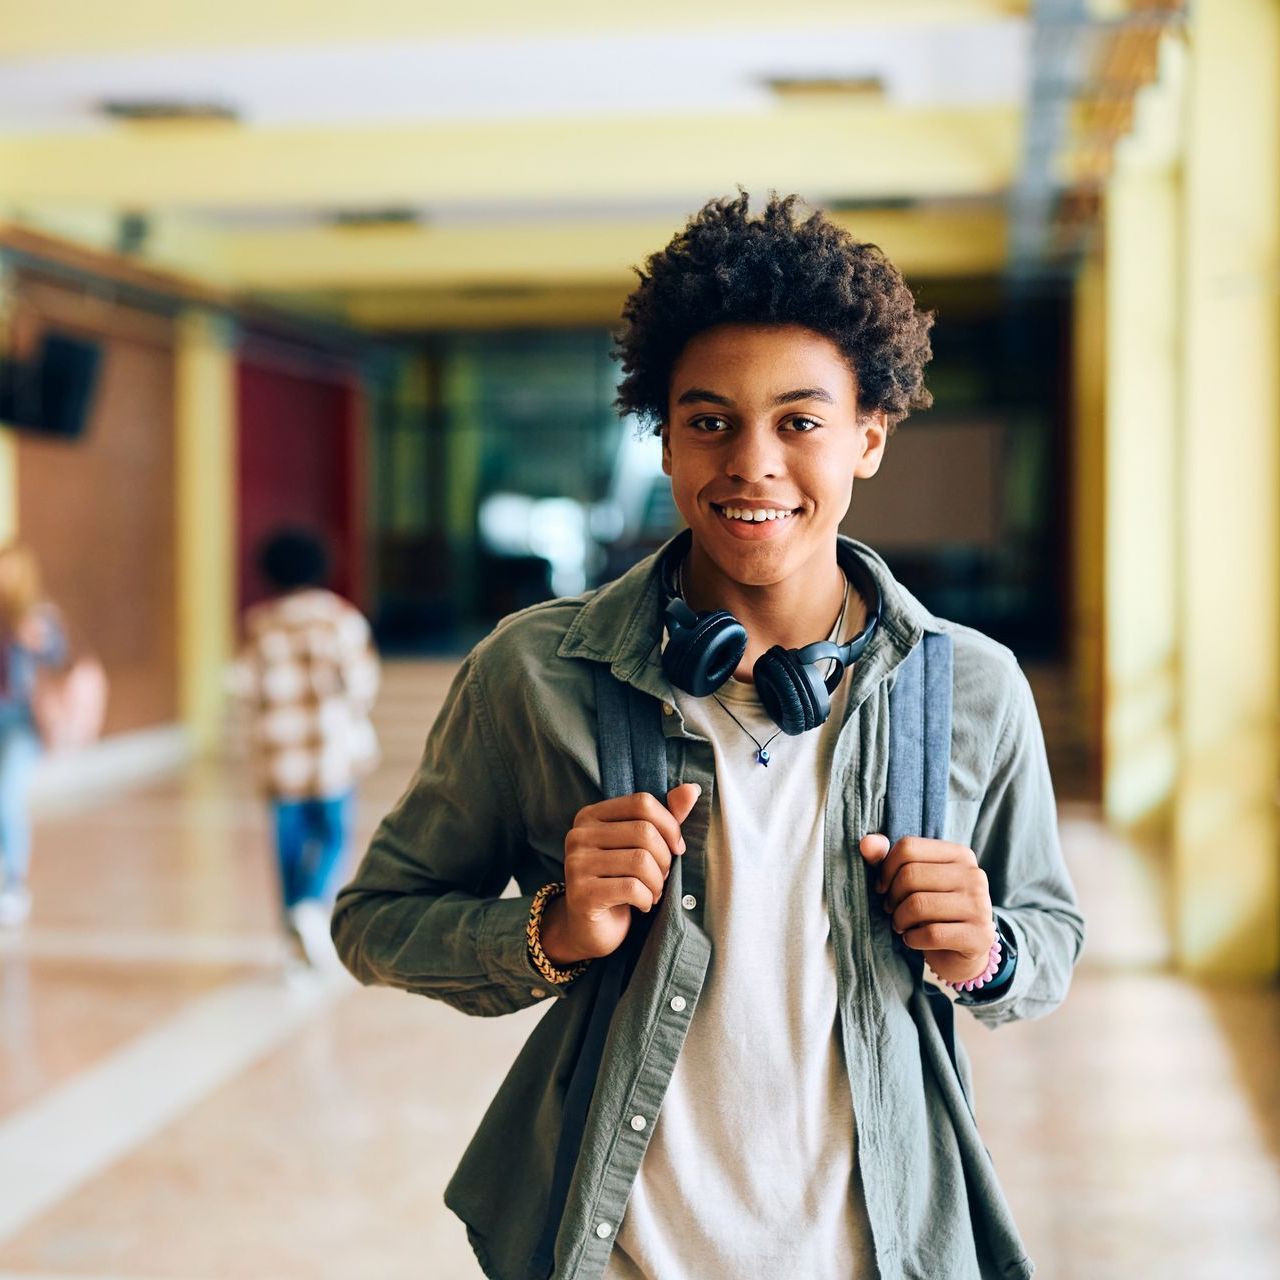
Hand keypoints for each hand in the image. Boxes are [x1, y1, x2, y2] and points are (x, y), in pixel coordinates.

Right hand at [542, 783, 701, 964]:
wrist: (590, 928)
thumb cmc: (620, 881)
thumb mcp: (642, 846)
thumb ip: (665, 817)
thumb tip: (692, 789)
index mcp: (592, 815)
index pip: (642, 802)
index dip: (669, 825)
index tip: (677, 848)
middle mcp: (578, 835)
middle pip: (644, 831)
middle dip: (665, 858)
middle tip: (662, 877)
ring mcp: (576, 864)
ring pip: (640, 861)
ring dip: (657, 882)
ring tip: (653, 892)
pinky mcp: (581, 893)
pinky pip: (632, 888)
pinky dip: (647, 899)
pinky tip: (642, 904)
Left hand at [858, 833, 995, 984]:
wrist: (962, 953)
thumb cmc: (932, 911)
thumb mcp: (913, 882)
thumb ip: (886, 860)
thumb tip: (866, 843)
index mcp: (959, 854)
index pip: (908, 847)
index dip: (885, 868)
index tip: (882, 887)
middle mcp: (974, 876)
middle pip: (910, 875)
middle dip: (891, 897)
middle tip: (891, 910)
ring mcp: (980, 906)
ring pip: (918, 905)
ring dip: (899, 919)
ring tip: (901, 924)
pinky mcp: (979, 936)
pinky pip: (931, 934)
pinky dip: (912, 939)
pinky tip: (913, 939)